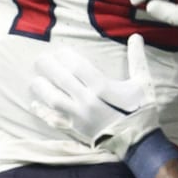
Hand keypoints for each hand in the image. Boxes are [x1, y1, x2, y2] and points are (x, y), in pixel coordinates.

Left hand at [28, 33, 157, 155]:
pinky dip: (43, 113)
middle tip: (40, 59)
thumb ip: (137, 58)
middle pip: (62, 79)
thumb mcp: (143, 82)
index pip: (77, 66)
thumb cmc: (141, 109)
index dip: (66, 57)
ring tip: (35, 80)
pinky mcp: (75, 129)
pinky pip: (54, 120)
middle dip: (49, 67)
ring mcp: (79, 116)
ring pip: (53, 99)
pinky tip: (34, 105)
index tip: (60, 51)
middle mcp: (87, 100)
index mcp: (103, 87)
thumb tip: (136, 36)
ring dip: (42, 88)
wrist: (139, 141)